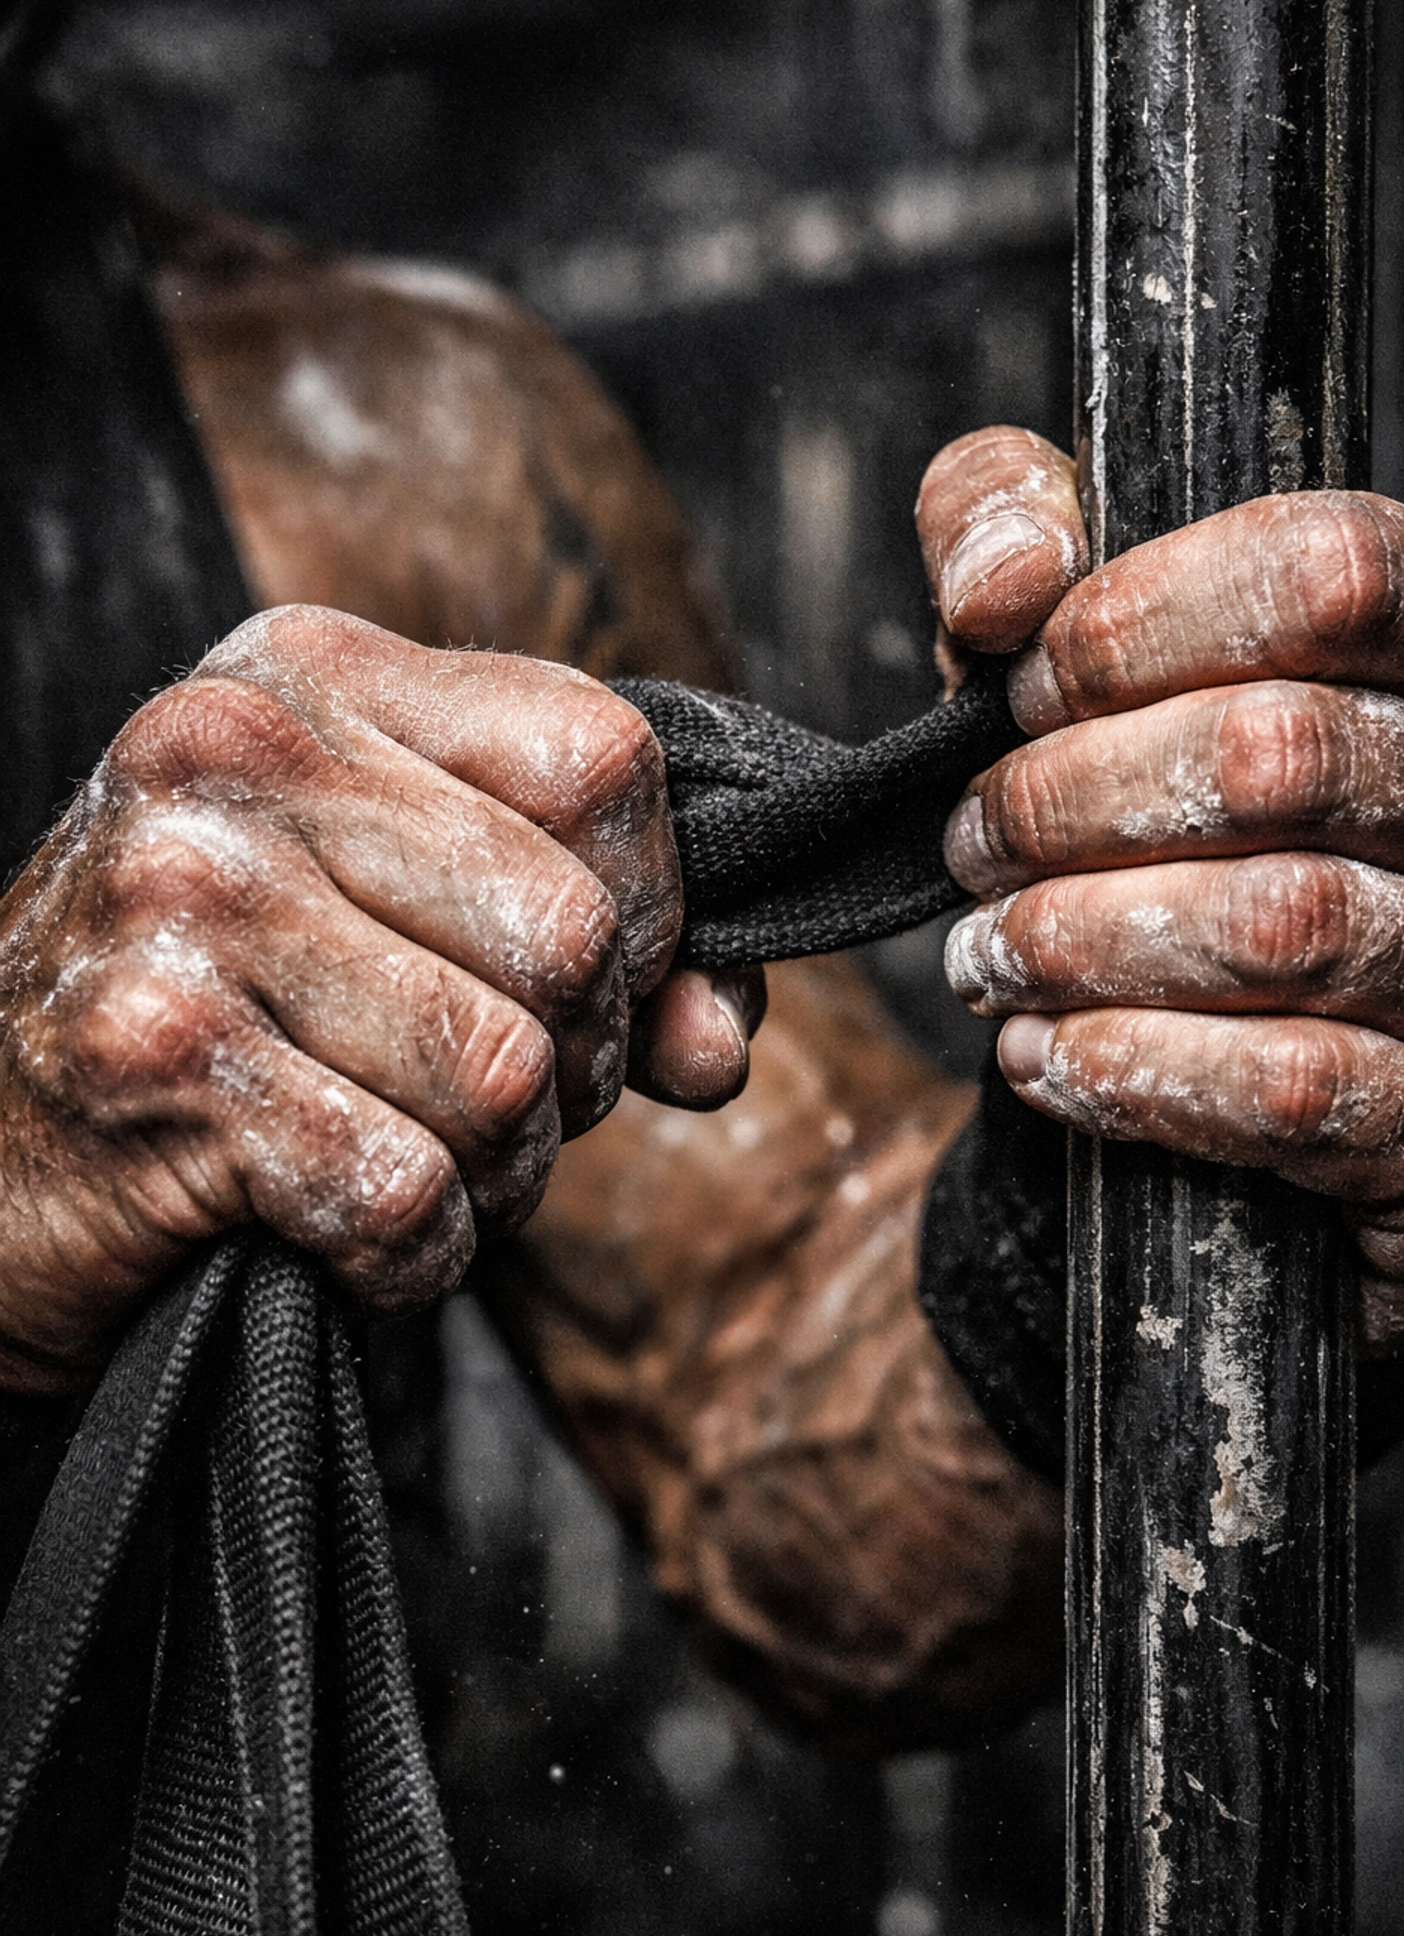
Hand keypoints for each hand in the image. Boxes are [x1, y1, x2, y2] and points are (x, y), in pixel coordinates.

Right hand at [0, 605, 759, 1388]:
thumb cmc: (211, 1022)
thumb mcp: (392, 917)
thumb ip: (596, 948)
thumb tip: (717, 1036)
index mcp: (311, 679)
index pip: (606, 758)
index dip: (650, 907)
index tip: (581, 984)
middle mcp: (233, 754)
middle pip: (570, 933)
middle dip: (575, 1068)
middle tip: (486, 1107)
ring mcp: (182, 899)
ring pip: (505, 1075)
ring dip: (498, 1174)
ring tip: (413, 1164)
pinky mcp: (154, 1056)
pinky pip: (410, 1193)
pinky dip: (416, 1256)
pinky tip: (343, 1234)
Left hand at [918, 427, 1403, 1356]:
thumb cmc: (1259, 842)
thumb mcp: (1157, 655)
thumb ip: (1041, 537)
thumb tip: (994, 585)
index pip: (1328, 572)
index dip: (1135, 621)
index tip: (1024, 687)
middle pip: (1272, 755)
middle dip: (1068, 799)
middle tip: (975, 845)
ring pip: (1275, 927)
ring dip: (1079, 942)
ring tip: (990, 955)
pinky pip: (1292, 1092)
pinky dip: (1136, 1074)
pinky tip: (1050, 1058)